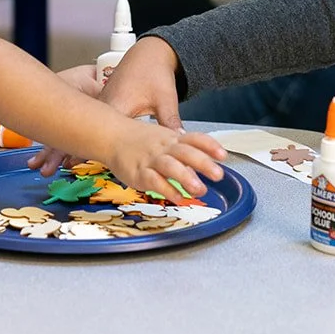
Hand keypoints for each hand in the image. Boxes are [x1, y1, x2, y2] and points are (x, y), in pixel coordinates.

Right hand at [28, 37, 183, 175]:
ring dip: (58, 144)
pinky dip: (68, 135)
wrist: (149, 53)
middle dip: (58, 149)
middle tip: (43, 168)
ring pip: (75, 127)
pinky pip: (81, 123)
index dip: (79, 149)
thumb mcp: (164, 98)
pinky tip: (59, 150)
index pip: (95, 132)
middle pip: (77, 131)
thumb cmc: (154, 72)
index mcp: (117, 104)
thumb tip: (176, 142)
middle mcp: (103, 105)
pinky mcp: (101, 104)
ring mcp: (99, 104)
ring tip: (41, 163)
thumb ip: (169, 122)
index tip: (66, 163)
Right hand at [103, 119, 225, 201]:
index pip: (194, 139)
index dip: (210, 146)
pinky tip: (178, 198)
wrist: (111, 135)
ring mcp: (151, 159)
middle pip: (186, 152)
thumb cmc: (139, 139)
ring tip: (200, 189)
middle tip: (219, 175)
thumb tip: (205, 161)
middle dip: (204, 163)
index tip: (224, 155)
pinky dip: (167, 189)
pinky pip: (154, 181)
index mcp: (172, 138)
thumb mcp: (164, 138)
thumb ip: (183, 149)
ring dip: (186, 178)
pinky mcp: (139, 172)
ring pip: (171, 166)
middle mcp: (164, 147)